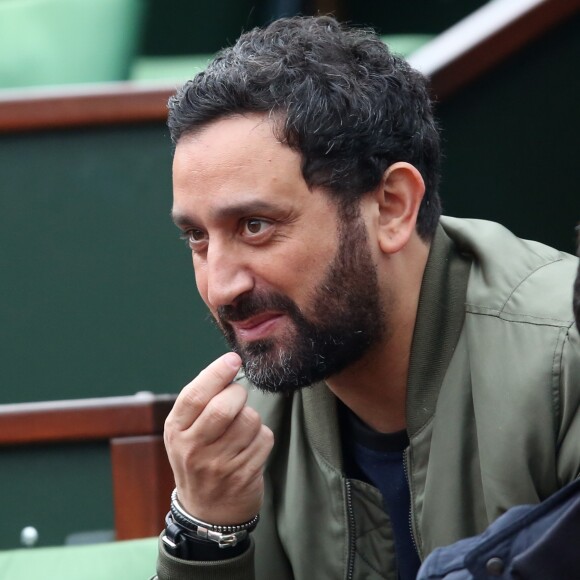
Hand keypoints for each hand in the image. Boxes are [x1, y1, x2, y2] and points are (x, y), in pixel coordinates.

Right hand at [164, 352, 273, 524]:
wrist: (207, 510)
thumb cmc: (198, 456)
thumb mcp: (185, 431)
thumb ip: (201, 401)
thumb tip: (229, 366)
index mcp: (176, 431)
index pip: (195, 396)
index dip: (217, 373)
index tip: (233, 359)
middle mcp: (193, 450)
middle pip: (224, 407)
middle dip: (237, 394)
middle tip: (237, 397)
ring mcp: (218, 466)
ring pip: (250, 420)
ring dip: (251, 417)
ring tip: (241, 429)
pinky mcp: (243, 476)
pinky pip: (264, 439)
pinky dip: (262, 437)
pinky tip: (249, 447)